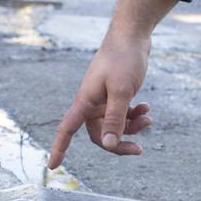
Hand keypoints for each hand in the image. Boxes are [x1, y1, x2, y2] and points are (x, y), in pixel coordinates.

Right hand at [48, 33, 152, 168]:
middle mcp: (91, 103)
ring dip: (132, 127)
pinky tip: (146, 108)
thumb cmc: (123, 59)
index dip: (59, 148)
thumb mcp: (121, 91)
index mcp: (85, 102)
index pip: (66, 129)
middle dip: (118, 143)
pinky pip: (122, 114)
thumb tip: (108, 145)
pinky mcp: (115, 94)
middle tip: (139, 150)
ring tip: (149, 118)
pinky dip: (134, 115)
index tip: (52, 166)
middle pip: (99, 135)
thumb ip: (115, 119)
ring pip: (114, 126)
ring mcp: (103, 99)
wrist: (132, 34)